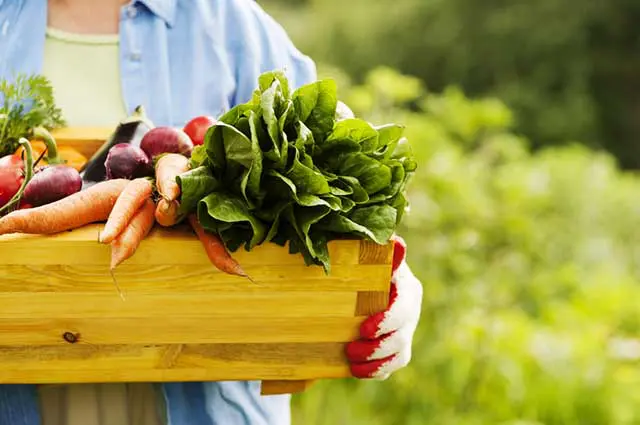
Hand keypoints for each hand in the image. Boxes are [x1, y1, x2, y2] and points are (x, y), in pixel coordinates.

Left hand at [345, 235, 422, 379]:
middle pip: (402, 335)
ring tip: (352, 362)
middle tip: (351, 349)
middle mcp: (410, 310)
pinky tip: (357, 370)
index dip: (386, 321)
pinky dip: (376, 371)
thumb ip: (381, 252)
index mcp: (406, 287)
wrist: (358, 282)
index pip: (403, 307)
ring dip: (376, 361)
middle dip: (377, 346)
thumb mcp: (369, 256)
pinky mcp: (398, 347)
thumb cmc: (362, 265)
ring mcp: (406, 330)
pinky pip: (394, 365)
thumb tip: (397, 242)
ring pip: (400, 354)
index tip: (364, 329)